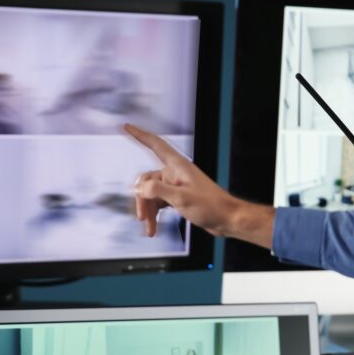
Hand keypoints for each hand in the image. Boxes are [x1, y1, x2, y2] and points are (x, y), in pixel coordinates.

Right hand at [125, 124, 274, 246]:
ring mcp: (176, 185)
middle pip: (147, 180)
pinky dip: (155, 214)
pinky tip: (153, 227)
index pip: (155, 144)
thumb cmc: (210, 205)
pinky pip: (159, 202)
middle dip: (142, 199)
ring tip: (149, 228)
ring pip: (152, 194)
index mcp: (177, 166)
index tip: (127, 127)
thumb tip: (139, 188)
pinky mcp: (178, 197)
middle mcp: (175, 173)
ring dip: (148, 211)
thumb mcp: (181, 198)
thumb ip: (157, 190)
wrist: (226, 219)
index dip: (140, 135)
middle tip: (141, 216)